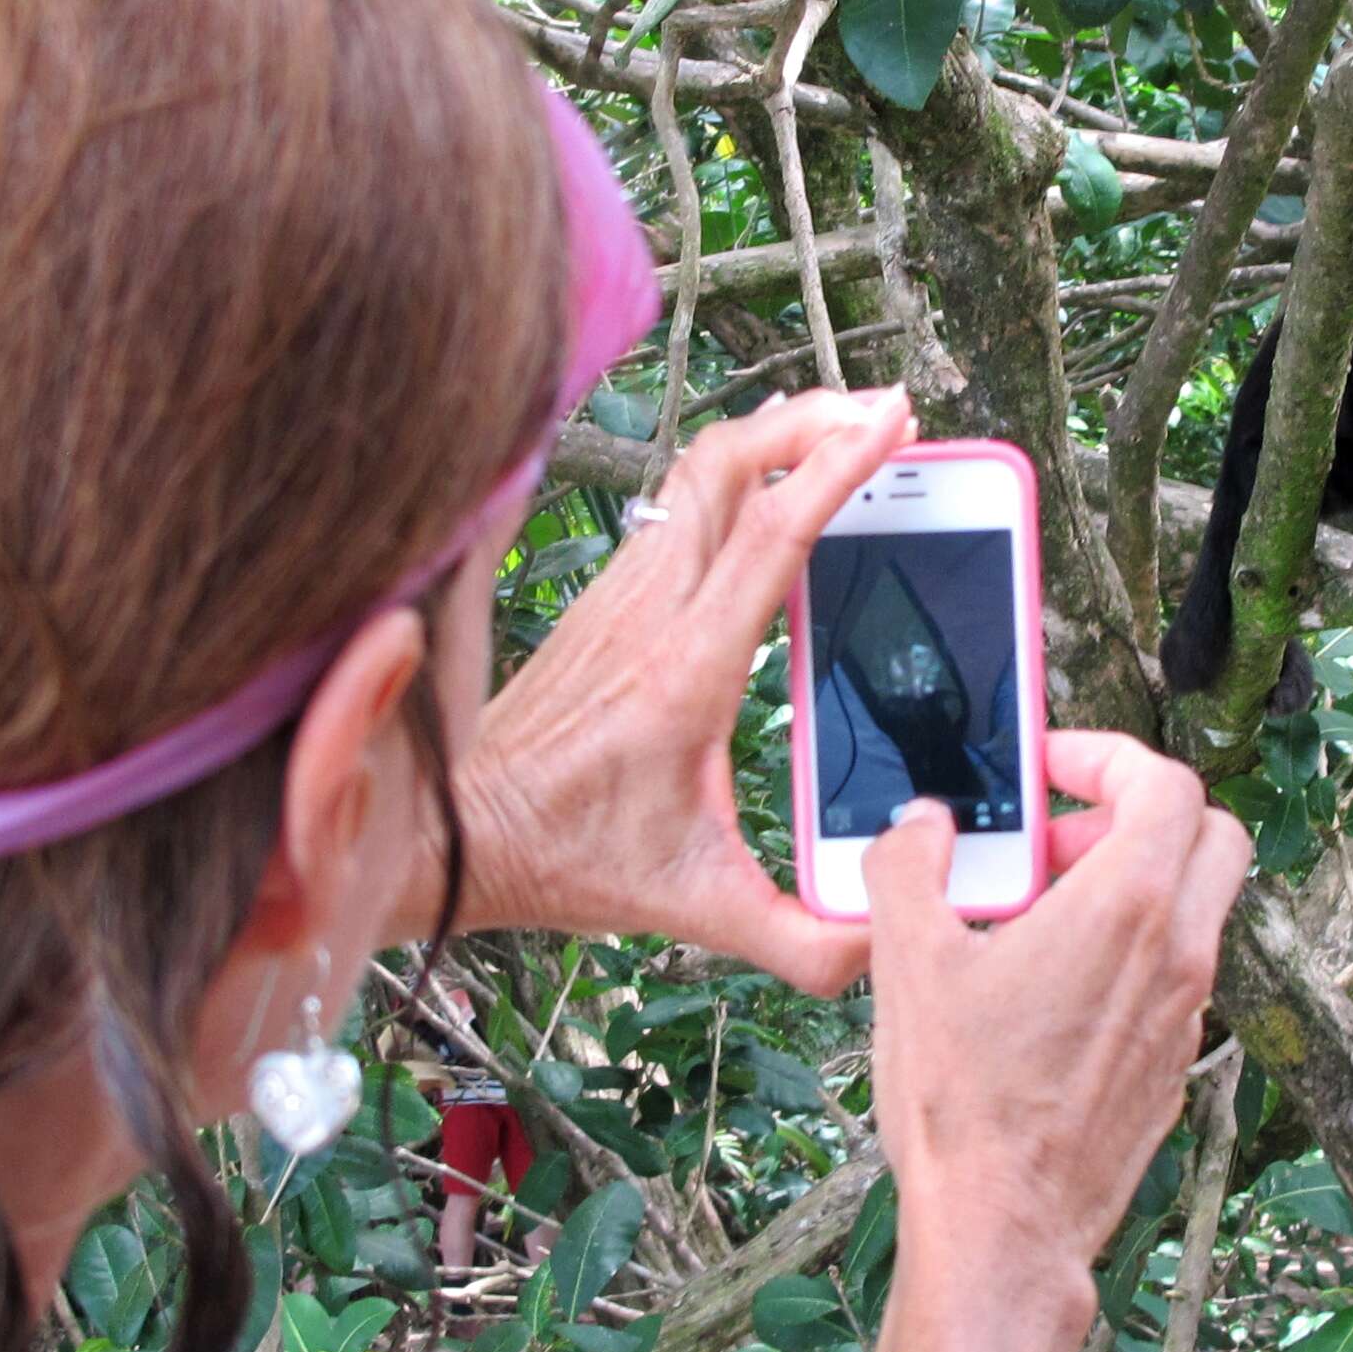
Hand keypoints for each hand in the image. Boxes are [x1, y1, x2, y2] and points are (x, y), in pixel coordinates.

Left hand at [454, 386, 917, 992]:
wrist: (457, 837)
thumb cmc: (568, 862)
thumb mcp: (698, 910)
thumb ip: (802, 940)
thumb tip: (887, 938)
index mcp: (686, 671)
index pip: (773, 534)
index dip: (841, 466)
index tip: (896, 423)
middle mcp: (650, 612)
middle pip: (732, 463)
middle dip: (813, 419)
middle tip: (884, 411)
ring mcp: (622, 594)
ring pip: (698, 471)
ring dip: (772, 434)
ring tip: (843, 426)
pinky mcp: (605, 598)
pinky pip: (676, 502)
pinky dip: (735, 469)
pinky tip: (772, 482)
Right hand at [862, 733, 1246, 1294]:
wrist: (1004, 1228)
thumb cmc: (965, 1102)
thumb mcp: (908, 960)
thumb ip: (909, 866)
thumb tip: (919, 829)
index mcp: (1126, 907)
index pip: (1165, 783)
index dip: (1109, 756)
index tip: (1053, 768)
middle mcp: (1176, 954)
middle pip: (1210, 835)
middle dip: (1137, 814)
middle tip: (1057, 839)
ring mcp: (1185, 1014)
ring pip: (1193, 909)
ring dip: (1128, 886)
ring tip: (1033, 916)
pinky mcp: (1172, 1064)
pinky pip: (1170, 976)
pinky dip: (1126, 953)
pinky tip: (1045, 990)